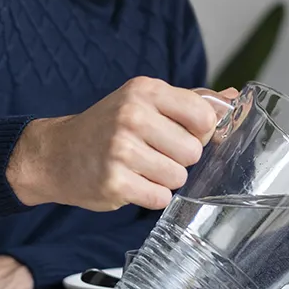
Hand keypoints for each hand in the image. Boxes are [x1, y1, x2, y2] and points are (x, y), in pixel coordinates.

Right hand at [6, 79, 238, 210]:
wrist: (55, 153)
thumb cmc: (108, 126)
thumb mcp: (144, 101)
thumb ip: (191, 100)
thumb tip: (233, 97)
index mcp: (145, 91)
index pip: (204, 117)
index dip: (201, 133)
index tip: (184, 134)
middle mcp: (133, 116)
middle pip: (194, 151)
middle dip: (180, 158)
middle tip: (154, 153)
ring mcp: (121, 149)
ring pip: (178, 177)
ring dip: (165, 179)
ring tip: (140, 167)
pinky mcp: (114, 181)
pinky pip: (159, 198)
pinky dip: (150, 195)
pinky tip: (132, 182)